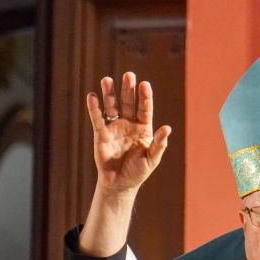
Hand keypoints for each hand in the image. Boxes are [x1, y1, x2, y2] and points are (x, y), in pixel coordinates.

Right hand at [78, 72, 170, 255]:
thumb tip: (167, 128)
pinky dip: (94, 108)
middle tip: (129, 75)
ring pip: (111, 107)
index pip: (144, 109)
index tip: (145, 84)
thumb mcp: (151, 159)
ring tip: (107, 80)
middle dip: (128, 90)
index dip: (144, 97)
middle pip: (128, 103)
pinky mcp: (101, 134)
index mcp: (143, 128)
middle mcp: (129, 124)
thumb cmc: (138, 172)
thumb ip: (158, 144)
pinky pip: (97, 119)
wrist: (119, 184)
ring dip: (109, 94)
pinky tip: (92, 96)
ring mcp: (114, 128)